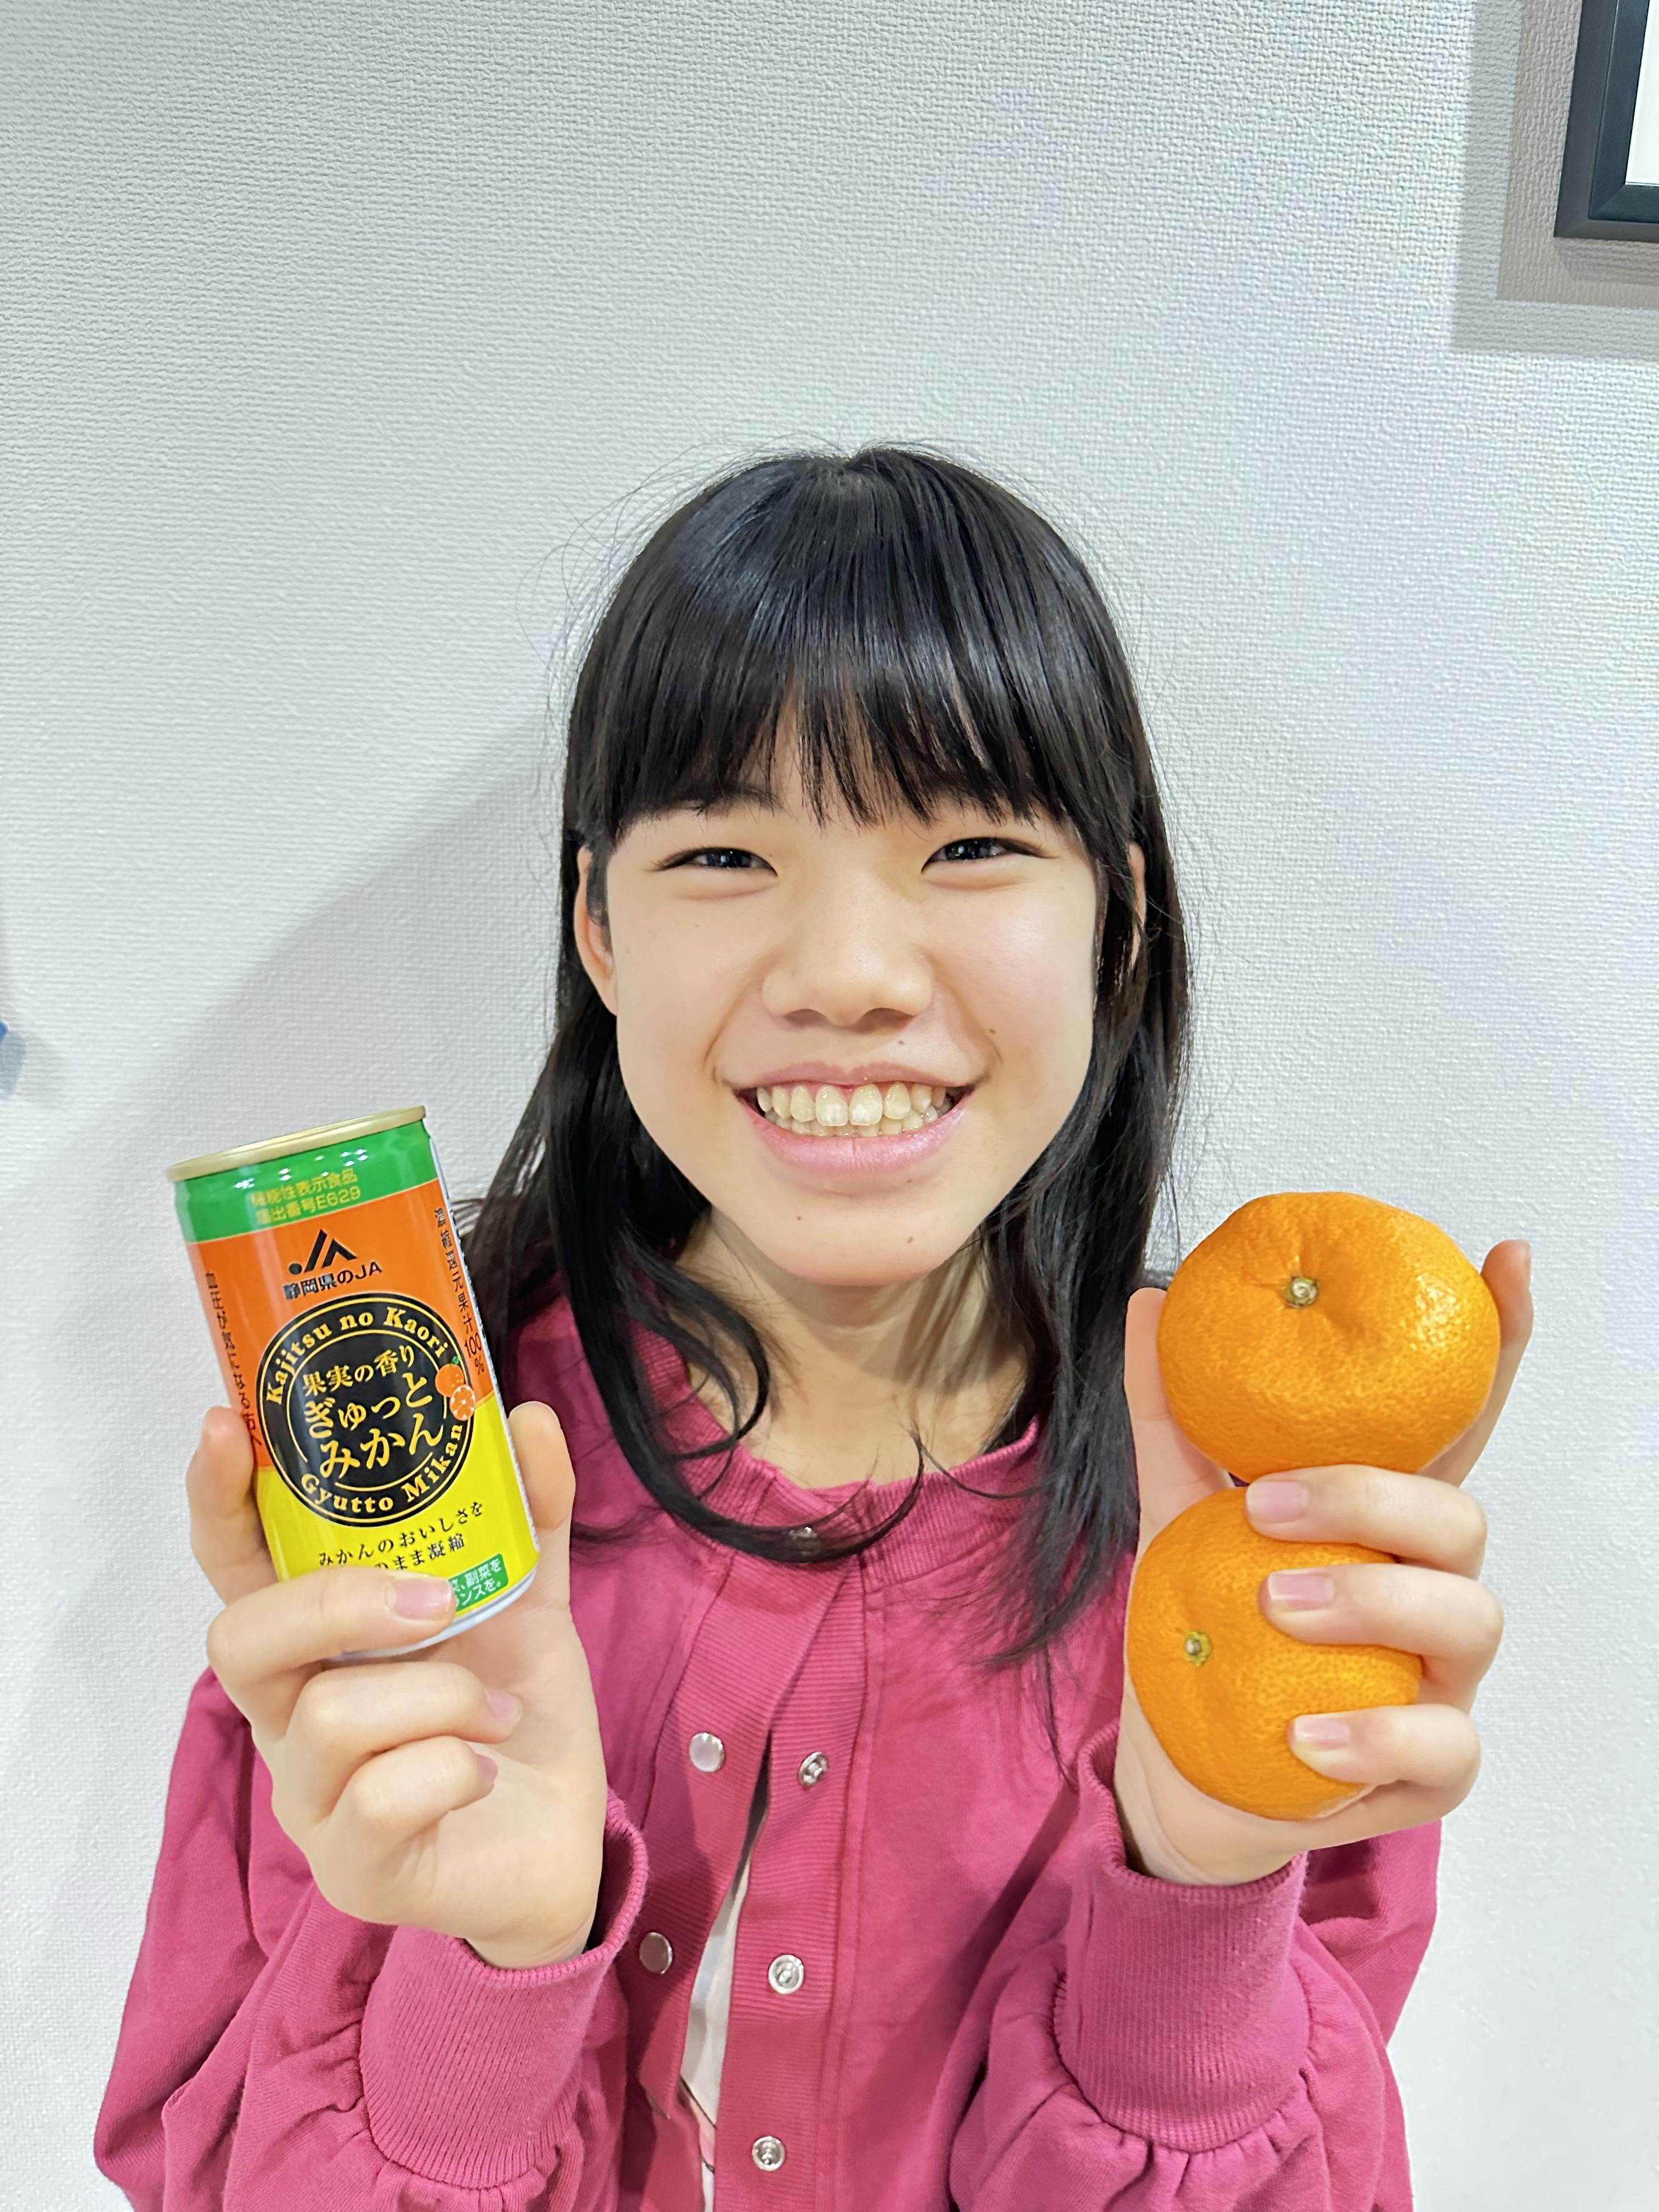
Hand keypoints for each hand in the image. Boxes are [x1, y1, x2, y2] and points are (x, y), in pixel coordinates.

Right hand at [189, 1398, 608, 1967]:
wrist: (564, 1839)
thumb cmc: (515, 1712)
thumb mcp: (526, 1600)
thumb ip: (526, 1513)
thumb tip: (526, 1418)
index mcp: (316, 1646)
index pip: (234, 1567)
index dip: (217, 1500)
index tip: (225, 1428)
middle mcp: (290, 1717)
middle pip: (239, 1640)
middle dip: (336, 1603)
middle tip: (435, 1601)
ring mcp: (311, 1801)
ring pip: (326, 1717)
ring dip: (439, 1697)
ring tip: (496, 1710)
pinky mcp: (355, 1870)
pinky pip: (381, 1799)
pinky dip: (454, 1768)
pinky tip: (485, 1768)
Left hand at [1111, 1241, 1532, 1885]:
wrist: (1174, 1773)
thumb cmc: (1201, 1631)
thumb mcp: (1175, 1515)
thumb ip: (1172, 1417)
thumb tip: (1152, 1299)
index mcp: (1382, 1515)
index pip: (1458, 1421)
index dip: (1499, 1344)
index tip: (1503, 1259)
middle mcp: (1428, 1583)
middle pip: (1459, 1515)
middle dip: (1371, 1498)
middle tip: (1262, 1510)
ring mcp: (1440, 1675)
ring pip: (1469, 1617)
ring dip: (1371, 1602)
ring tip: (1271, 1606)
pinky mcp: (1428, 1768)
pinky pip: (1442, 1747)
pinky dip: (1374, 1739)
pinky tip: (1301, 1737)